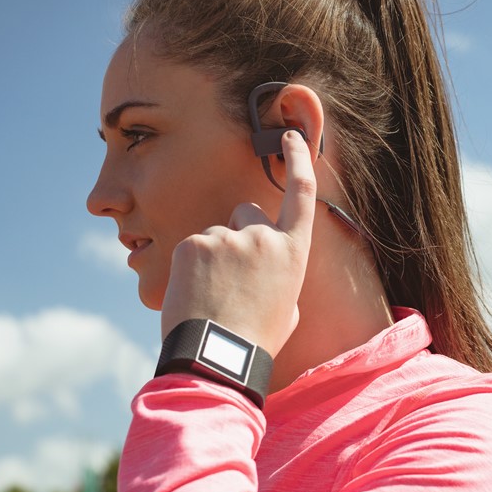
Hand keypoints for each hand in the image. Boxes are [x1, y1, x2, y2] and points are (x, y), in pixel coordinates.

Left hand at [160, 130, 315, 356]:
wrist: (216, 356)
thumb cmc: (255, 340)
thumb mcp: (286, 308)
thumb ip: (280, 275)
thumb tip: (267, 267)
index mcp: (292, 252)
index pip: (302, 192)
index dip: (299, 159)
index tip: (291, 136)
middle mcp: (263, 236)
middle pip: (246, 211)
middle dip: (239, 232)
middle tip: (232, 275)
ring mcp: (226, 237)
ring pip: (215, 234)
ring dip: (212, 257)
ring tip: (212, 296)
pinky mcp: (193, 244)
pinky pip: (191, 247)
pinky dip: (189, 267)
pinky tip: (194, 294)